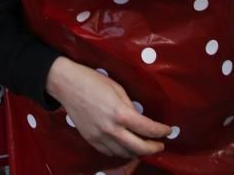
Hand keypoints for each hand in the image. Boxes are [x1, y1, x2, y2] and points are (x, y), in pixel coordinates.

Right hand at [46, 58, 169, 158]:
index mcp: (120, 113)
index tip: (167, 130)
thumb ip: (130, 107)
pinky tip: (125, 145)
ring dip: (138, 152)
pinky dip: (121, 152)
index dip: (161, 131)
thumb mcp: (117, 88)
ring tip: (143, 145)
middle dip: (154, 148)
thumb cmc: (92, 80)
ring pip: (125, 153)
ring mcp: (100, 137)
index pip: (148, 129)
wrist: (66, 84)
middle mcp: (111, 129)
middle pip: (139, 148)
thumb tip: (139, 120)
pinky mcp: (91, 140)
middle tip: (160, 144)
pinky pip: (110, 152)